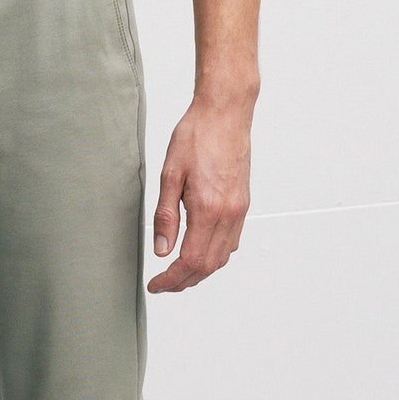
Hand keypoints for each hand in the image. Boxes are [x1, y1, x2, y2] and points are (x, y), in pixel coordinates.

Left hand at [148, 95, 251, 291]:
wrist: (226, 114)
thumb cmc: (197, 136)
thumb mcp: (170, 174)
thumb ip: (165, 215)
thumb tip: (161, 249)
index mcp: (209, 208)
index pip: (190, 260)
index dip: (172, 279)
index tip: (156, 284)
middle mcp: (229, 214)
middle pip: (208, 265)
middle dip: (184, 281)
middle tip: (162, 284)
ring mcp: (239, 210)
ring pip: (222, 257)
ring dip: (200, 271)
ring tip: (177, 273)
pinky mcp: (242, 204)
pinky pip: (231, 242)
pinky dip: (214, 256)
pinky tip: (199, 252)